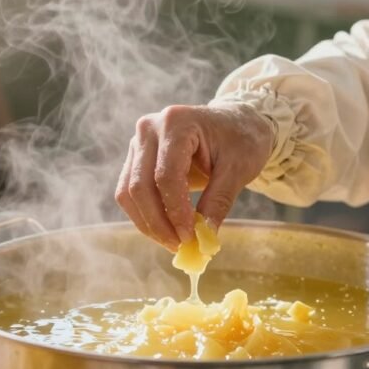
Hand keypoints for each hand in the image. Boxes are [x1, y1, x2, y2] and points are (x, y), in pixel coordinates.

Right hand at [114, 103, 273, 250]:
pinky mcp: (136, 157)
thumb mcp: (238, 169)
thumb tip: (203, 239)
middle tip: (179, 246)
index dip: (175, 211)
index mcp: (177, 122)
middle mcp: (149, 128)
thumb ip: (219, 201)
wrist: (236, 122)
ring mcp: (138, 142)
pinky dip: (145, 215)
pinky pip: (130, 192)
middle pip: (140, 185)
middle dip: (158, 222)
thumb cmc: (241, 140)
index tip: (189, 238)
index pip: (166, 175)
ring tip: (174, 243)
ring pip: (128, 192)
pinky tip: (166, 230)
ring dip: (148, 223)